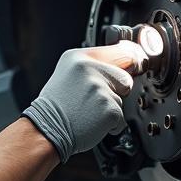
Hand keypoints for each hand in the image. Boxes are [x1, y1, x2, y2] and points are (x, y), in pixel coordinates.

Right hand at [21, 40, 145, 162]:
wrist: (46, 130)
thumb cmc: (57, 106)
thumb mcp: (69, 74)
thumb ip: (94, 65)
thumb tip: (128, 60)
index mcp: (78, 57)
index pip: (119, 50)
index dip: (130, 59)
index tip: (134, 63)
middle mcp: (89, 69)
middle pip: (124, 77)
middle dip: (115, 90)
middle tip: (93, 99)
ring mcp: (100, 89)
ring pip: (121, 99)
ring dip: (110, 108)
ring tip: (89, 111)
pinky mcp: (109, 108)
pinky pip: (121, 117)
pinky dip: (110, 124)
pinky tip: (92, 122)